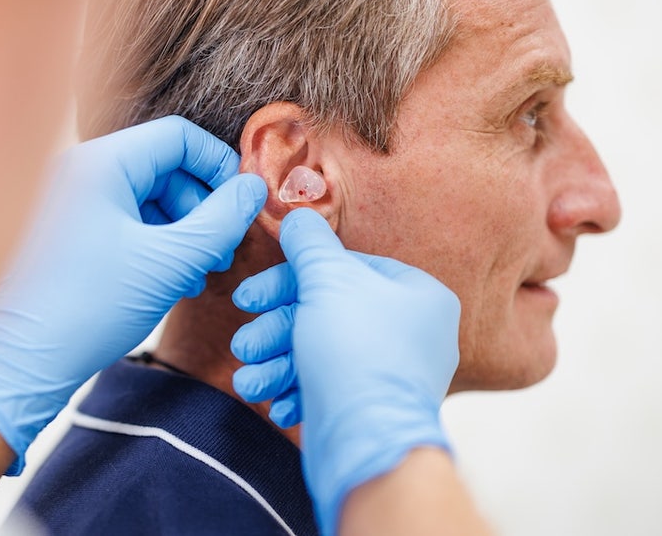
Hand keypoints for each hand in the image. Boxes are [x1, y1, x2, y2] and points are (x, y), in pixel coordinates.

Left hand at [0, 116, 266, 472]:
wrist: (23, 362)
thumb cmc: (89, 308)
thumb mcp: (172, 262)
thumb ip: (222, 220)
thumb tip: (255, 189)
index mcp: (101, 163)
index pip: (179, 137)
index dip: (220, 167)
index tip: (242, 208)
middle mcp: (81, 172)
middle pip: (165, 166)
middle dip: (203, 207)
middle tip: (223, 252)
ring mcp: (72, 202)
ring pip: (149, 197)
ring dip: (184, 231)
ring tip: (200, 273)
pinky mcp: (70, 232)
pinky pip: (127, 221)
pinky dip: (158, 245)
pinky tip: (174, 282)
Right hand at [230, 208, 460, 534]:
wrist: (369, 445)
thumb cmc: (355, 354)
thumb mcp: (326, 280)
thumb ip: (309, 244)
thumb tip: (297, 216)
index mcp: (418, 293)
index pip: (344, 268)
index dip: (289, 279)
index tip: (249, 297)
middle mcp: (414, 332)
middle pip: (327, 312)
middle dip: (276, 330)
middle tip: (244, 344)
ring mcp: (393, 373)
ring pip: (322, 352)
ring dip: (277, 363)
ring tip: (249, 381)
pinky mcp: (372, 408)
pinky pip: (330, 387)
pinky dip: (298, 391)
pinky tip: (279, 403)